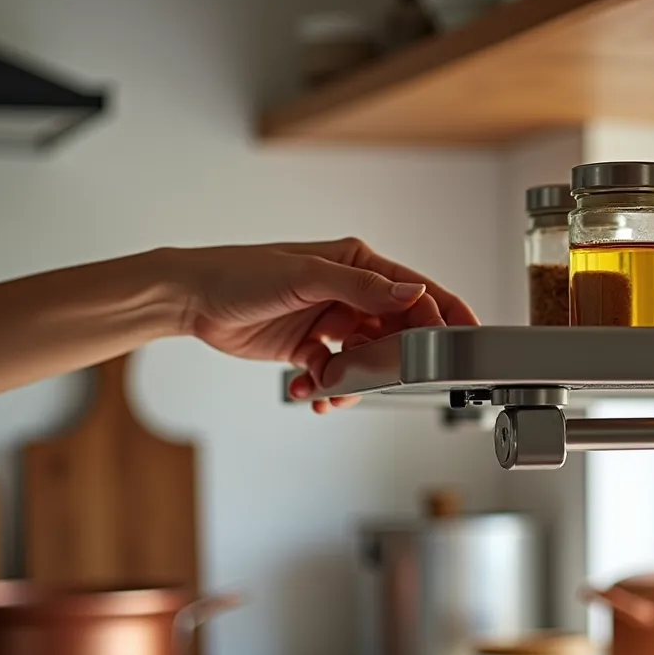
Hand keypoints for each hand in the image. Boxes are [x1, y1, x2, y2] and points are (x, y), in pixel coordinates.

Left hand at [174, 238, 478, 412]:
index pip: (416, 290)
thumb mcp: (305, 276)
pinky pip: (338, 375)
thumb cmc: (241, 274)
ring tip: (330, 390)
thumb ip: (361, 286)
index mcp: (358, 263)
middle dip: (394, 360)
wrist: (193, 300)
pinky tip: (306, 390)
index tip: (460, 342)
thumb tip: (412, 292)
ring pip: (369, 360)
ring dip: (357, 381)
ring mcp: (333, 321)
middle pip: (397, 331)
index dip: (444, 315)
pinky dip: (327, 389)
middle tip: (385, 378)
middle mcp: (351, 292)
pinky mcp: (312, 348)